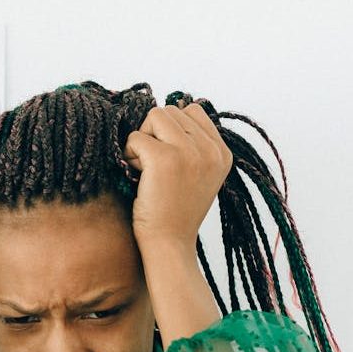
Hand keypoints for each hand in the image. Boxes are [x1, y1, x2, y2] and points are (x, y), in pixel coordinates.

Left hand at [122, 102, 232, 264]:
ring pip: (154, 116)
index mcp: (222, 152)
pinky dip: (129, 153)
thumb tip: (174, 107)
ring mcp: (190, 152)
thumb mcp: (198, 175)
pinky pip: (135, 137)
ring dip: (142, 139)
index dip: (171, 129)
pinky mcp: (164, 159)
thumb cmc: (175, 211)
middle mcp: (211, 149)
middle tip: (153, 165)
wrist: (170, 244)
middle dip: (154, 133)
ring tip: (146, 168)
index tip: (168, 156)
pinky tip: (137, 175)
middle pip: (171, 111)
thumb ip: (194, 145)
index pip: (193, 111)